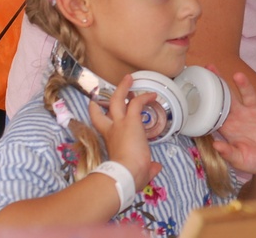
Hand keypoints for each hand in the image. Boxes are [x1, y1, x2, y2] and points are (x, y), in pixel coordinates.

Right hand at [88, 74, 161, 191]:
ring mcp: (120, 124)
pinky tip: (153, 95)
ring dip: (123, 88)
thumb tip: (156, 168)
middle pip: (105, 108)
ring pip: (117, 99)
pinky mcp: (131, 121)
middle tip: (120, 87)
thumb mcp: (138, 171)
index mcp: (110, 141)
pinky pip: (136, 103)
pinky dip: (144, 97)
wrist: (125, 175)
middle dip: (112, 96)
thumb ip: (147, 168)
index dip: (99, 114)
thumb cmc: (128, 176)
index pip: (102, 124)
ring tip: (129, 78)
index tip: (99, 107)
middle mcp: (112, 130)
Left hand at [213, 71, 255, 177]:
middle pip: (229, 96)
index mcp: (230, 127)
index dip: (207, 99)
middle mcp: (242, 116)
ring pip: (249, 95)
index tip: (197, 89)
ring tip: (238, 76)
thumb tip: (215, 145)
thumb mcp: (240, 160)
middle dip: (220, 82)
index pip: (215, 109)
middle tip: (210, 68)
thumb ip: (229, 153)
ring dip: (244, 85)